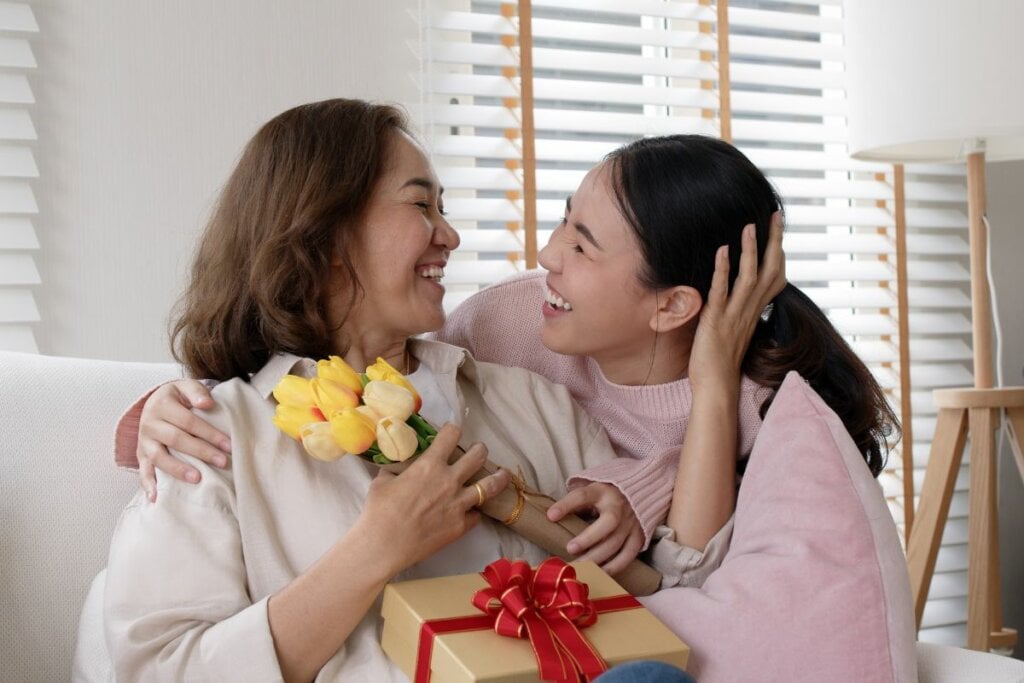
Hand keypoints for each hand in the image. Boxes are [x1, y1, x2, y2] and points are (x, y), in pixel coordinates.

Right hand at [137, 380, 230, 500]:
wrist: (155, 402)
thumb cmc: (177, 397)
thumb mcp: (185, 387)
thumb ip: (196, 392)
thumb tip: (207, 403)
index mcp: (161, 405)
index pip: (189, 422)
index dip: (209, 433)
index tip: (228, 444)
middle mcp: (149, 423)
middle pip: (177, 440)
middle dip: (201, 452)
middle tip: (222, 461)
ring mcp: (144, 441)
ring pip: (159, 457)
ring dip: (178, 469)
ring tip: (198, 478)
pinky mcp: (141, 454)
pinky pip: (143, 470)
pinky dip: (147, 484)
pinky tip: (155, 498)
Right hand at [359, 424, 510, 575]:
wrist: (384, 545)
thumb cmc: (379, 511)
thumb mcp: (383, 482)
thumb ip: (396, 471)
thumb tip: (398, 469)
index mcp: (430, 465)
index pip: (451, 436)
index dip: (453, 430)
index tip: (453, 431)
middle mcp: (450, 480)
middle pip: (478, 456)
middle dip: (480, 450)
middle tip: (479, 451)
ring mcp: (459, 504)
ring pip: (490, 485)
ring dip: (498, 478)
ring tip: (503, 475)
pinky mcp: (461, 526)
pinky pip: (477, 516)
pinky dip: (475, 512)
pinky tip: (474, 511)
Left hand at [547, 482, 643, 574]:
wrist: (639, 491)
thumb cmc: (605, 495)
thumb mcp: (590, 491)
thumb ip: (575, 503)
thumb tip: (552, 519)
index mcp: (602, 491)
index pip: (583, 495)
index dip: (566, 505)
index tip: (551, 516)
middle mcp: (619, 506)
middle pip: (608, 522)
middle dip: (588, 538)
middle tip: (569, 549)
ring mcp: (631, 522)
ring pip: (616, 542)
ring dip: (596, 558)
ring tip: (578, 568)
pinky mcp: (639, 536)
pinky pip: (628, 555)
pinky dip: (614, 567)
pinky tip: (599, 573)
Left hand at [689, 211, 785, 393]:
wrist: (716, 386)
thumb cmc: (720, 361)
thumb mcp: (733, 330)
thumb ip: (737, 311)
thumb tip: (736, 297)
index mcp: (754, 311)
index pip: (774, 277)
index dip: (778, 252)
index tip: (778, 229)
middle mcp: (749, 310)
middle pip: (770, 271)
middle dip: (773, 242)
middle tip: (775, 216)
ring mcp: (734, 315)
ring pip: (749, 277)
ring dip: (751, 251)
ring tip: (750, 226)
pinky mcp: (717, 320)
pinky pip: (722, 291)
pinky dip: (723, 270)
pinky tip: (723, 250)